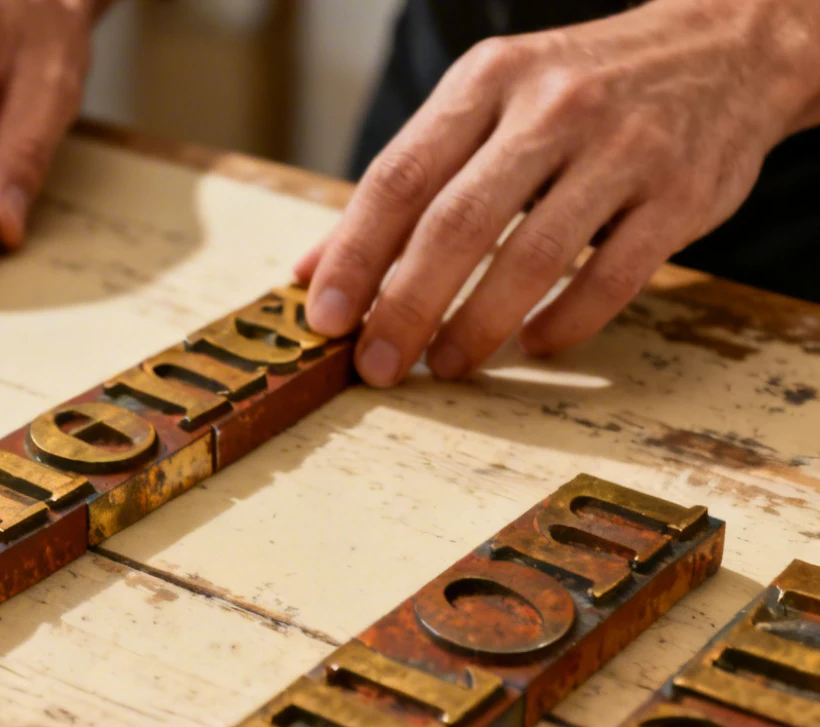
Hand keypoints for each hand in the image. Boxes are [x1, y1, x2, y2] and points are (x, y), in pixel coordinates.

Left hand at [295, 0, 819, 386]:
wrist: (727, 46)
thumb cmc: (579, 90)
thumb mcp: (486, 103)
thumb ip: (405, 182)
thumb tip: (313, 268)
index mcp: (486, 82)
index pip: (400, 177)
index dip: (354, 254)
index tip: (323, 316)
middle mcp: (552, 108)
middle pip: (457, 223)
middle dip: (404, 305)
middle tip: (375, 364)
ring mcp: (623, 149)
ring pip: (533, 255)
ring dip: (476, 325)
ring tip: (442, 365)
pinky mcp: (682, 194)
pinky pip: (612, 276)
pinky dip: (565, 321)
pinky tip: (532, 345)